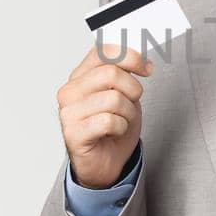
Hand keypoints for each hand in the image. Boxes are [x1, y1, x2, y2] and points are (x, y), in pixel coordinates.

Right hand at [58, 41, 151, 188]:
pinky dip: (120, 127)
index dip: (130, 56)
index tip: (146, 68)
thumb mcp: (122, 94)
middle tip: (133, 102)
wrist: (104, 163)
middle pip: (111, 73)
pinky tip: (114, 132)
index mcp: (80, 76)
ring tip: (122, 121)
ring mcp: (69, 112)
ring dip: (128, 112)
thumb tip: (141, 59)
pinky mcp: (73, 133)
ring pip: (113, 98)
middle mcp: (70, 91)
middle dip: (133, 89)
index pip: (103, 52)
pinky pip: (108, 121)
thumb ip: (124, 74)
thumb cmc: (112, 127)